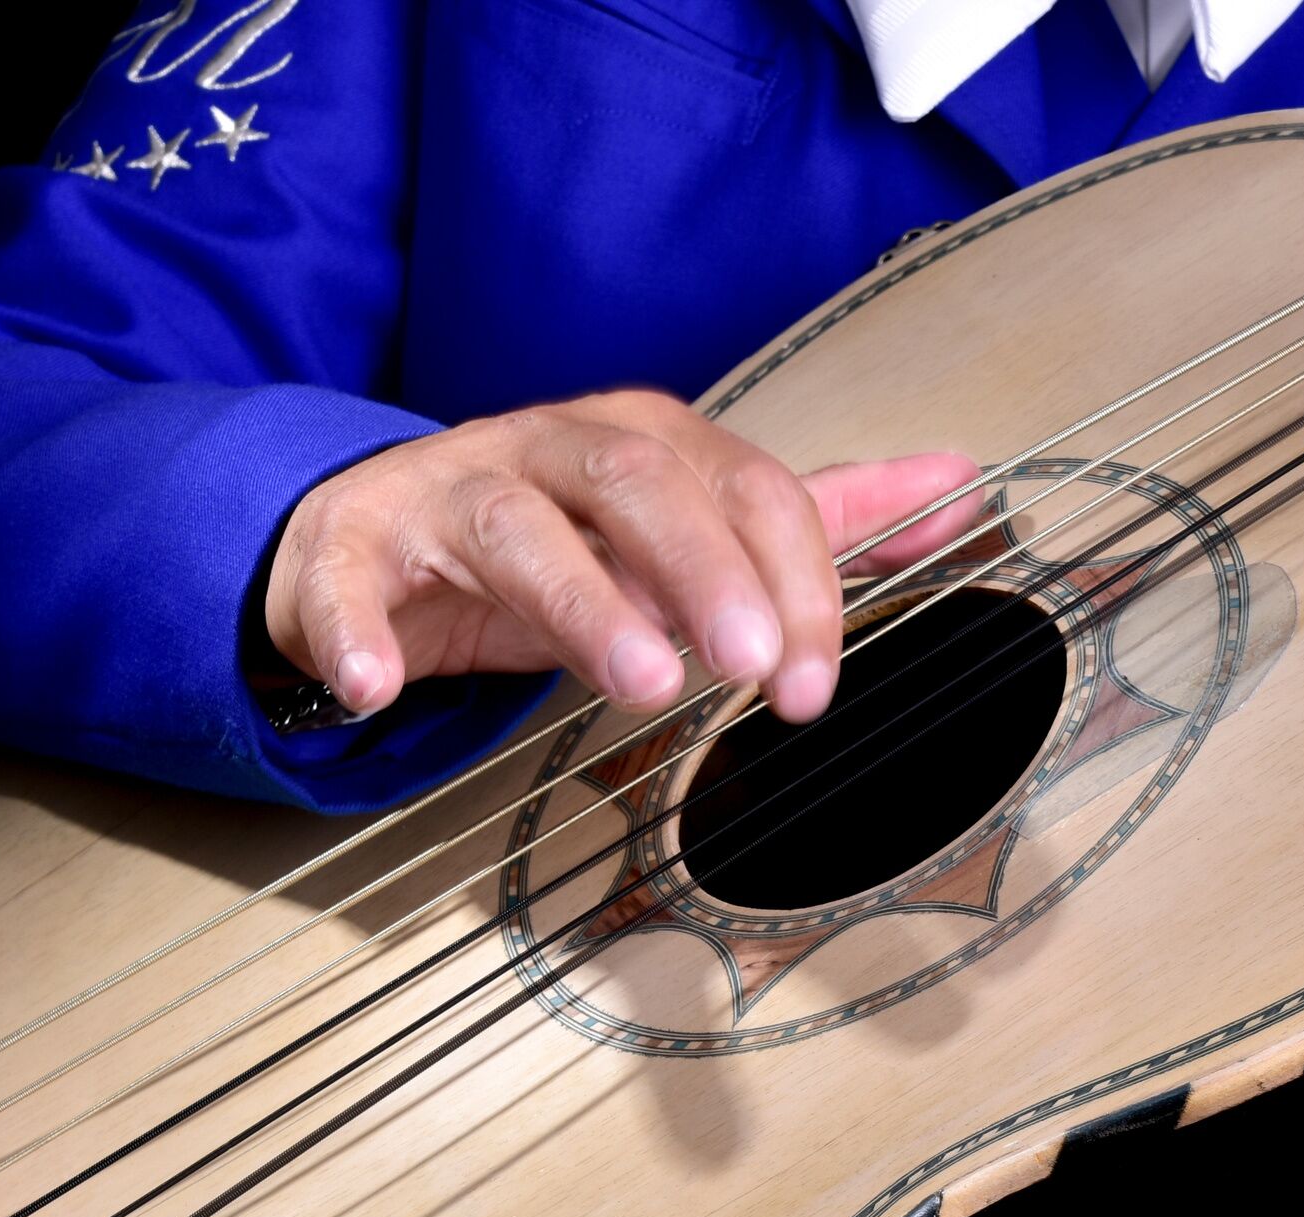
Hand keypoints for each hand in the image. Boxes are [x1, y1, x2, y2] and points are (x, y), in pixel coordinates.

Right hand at [261, 390, 986, 724]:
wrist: (378, 538)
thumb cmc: (556, 539)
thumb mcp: (688, 527)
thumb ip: (814, 515)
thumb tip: (957, 488)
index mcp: (643, 442)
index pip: (741, 487)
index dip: (790, 577)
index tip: (811, 682)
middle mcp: (548, 448)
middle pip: (635, 482)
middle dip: (703, 567)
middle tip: (749, 667)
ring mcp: (446, 492)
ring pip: (513, 526)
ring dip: (577, 600)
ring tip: (634, 680)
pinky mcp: (350, 546)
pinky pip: (346, 578)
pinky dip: (357, 627)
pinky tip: (378, 686)